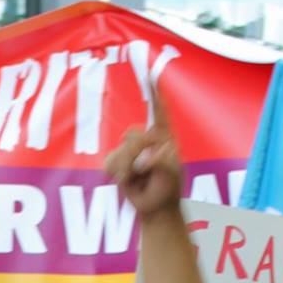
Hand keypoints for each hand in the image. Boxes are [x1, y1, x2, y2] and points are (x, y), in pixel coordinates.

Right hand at [104, 91, 182, 219]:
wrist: (155, 209)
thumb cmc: (168, 189)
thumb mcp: (173, 175)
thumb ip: (162, 162)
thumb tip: (143, 158)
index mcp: (164, 137)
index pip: (158, 112)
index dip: (153, 93)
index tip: (149, 73)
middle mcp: (146, 140)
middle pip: (133, 135)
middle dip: (137, 155)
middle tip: (146, 171)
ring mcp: (130, 151)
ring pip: (120, 151)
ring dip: (128, 168)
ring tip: (139, 178)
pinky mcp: (117, 163)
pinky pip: (110, 162)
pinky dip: (118, 173)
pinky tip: (126, 180)